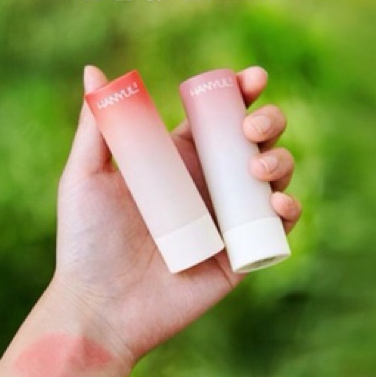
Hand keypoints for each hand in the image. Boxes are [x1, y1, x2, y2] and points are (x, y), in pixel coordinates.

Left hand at [53, 66, 301, 364]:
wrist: (100, 306)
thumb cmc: (86, 241)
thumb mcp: (86, 176)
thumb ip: (96, 125)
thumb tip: (93, 70)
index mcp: (177, 161)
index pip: (218, 119)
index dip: (241, 94)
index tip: (252, 79)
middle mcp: (207, 186)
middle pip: (254, 142)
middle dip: (268, 122)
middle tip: (251, 128)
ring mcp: (226, 220)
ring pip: (272, 179)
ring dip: (280, 160)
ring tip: (256, 166)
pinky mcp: (239, 256)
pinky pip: (277, 228)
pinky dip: (289, 210)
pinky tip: (277, 203)